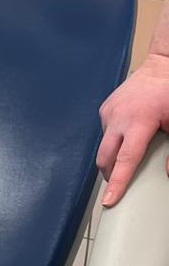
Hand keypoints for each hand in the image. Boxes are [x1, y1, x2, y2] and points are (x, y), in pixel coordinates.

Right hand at [98, 53, 168, 205]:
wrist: (163, 65)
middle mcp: (118, 118)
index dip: (117, 183)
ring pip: (103, 146)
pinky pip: (105, 132)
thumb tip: (168, 173)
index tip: (109, 200)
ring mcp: (109, 112)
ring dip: (112, 156)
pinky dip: (113, 140)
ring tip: (126, 154)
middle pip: (105, 158)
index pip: (125, 160)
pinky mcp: (105, 107)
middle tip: (117, 183)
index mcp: (138, 122)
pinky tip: (125, 135)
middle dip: (109, 174)